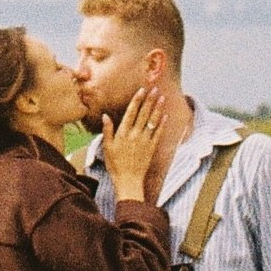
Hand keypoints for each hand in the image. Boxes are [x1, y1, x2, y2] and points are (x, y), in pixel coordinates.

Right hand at [102, 82, 169, 203]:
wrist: (128, 180)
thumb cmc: (115, 165)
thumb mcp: (107, 147)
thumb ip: (107, 130)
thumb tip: (105, 116)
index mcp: (123, 133)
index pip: (131, 112)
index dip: (137, 100)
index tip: (141, 90)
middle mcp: (135, 134)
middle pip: (143, 114)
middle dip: (150, 100)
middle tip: (155, 89)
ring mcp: (145, 141)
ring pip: (152, 121)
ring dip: (157, 108)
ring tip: (161, 97)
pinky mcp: (152, 148)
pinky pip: (158, 133)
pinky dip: (162, 124)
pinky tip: (165, 115)